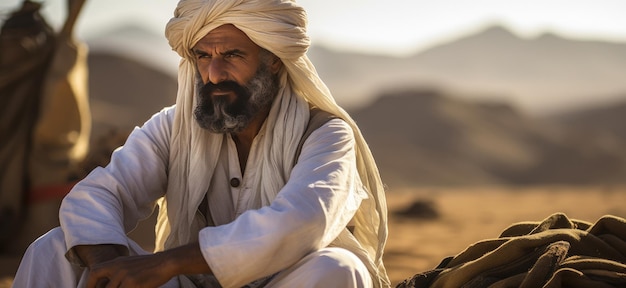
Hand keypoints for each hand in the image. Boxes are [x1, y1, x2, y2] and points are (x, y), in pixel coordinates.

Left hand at [84, 242, 211, 287]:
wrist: (166, 262)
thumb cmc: (151, 266)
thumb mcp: (131, 264)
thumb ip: (120, 272)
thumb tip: (111, 283)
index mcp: (117, 262)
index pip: (95, 272)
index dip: (89, 283)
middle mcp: (118, 268)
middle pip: (104, 287)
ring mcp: (125, 276)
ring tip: (130, 287)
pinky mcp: (133, 283)